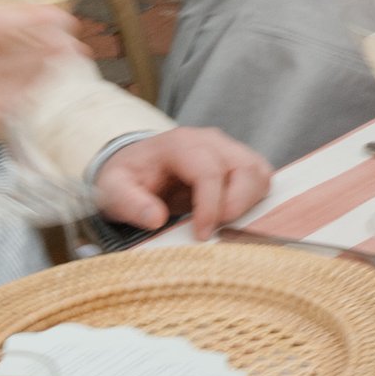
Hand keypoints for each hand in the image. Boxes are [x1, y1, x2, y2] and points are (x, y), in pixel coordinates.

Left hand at [94, 126, 271, 238]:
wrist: (135, 165)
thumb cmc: (127, 178)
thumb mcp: (113, 190)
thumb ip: (130, 203)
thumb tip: (156, 219)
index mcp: (180, 143)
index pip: (209, 172)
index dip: (210, 207)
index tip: (201, 235)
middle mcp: (210, 140)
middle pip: (245, 168)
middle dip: (236, 205)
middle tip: (216, 230)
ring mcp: (228, 148)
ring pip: (259, 172)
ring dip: (249, 203)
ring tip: (224, 224)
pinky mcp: (239, 161)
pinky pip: (261, 177)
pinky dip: (255, 199)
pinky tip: (233, 216)